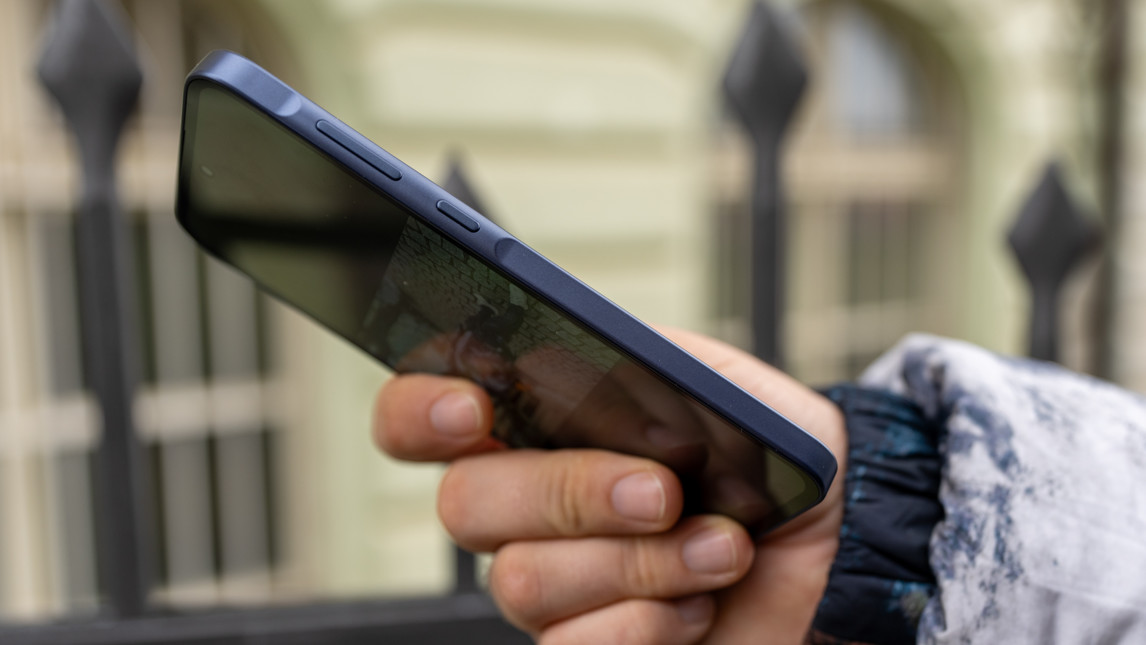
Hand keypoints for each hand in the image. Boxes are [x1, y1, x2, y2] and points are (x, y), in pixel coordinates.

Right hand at [373, 327, 845, 643]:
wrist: (847, 546)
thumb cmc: (774, 455)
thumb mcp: (709, 383)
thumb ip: (622, 364)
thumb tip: (540, 360)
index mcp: (540, 426)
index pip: (422, 414)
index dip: (418, 411)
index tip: (471, 410)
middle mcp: (530, 506)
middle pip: (464, 504)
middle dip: (570, 493)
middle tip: (660, 489)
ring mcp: (558, 584)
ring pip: (522, 580)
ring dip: (640, 561)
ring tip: (718, 545)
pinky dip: (650, 623)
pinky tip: (699, 604)